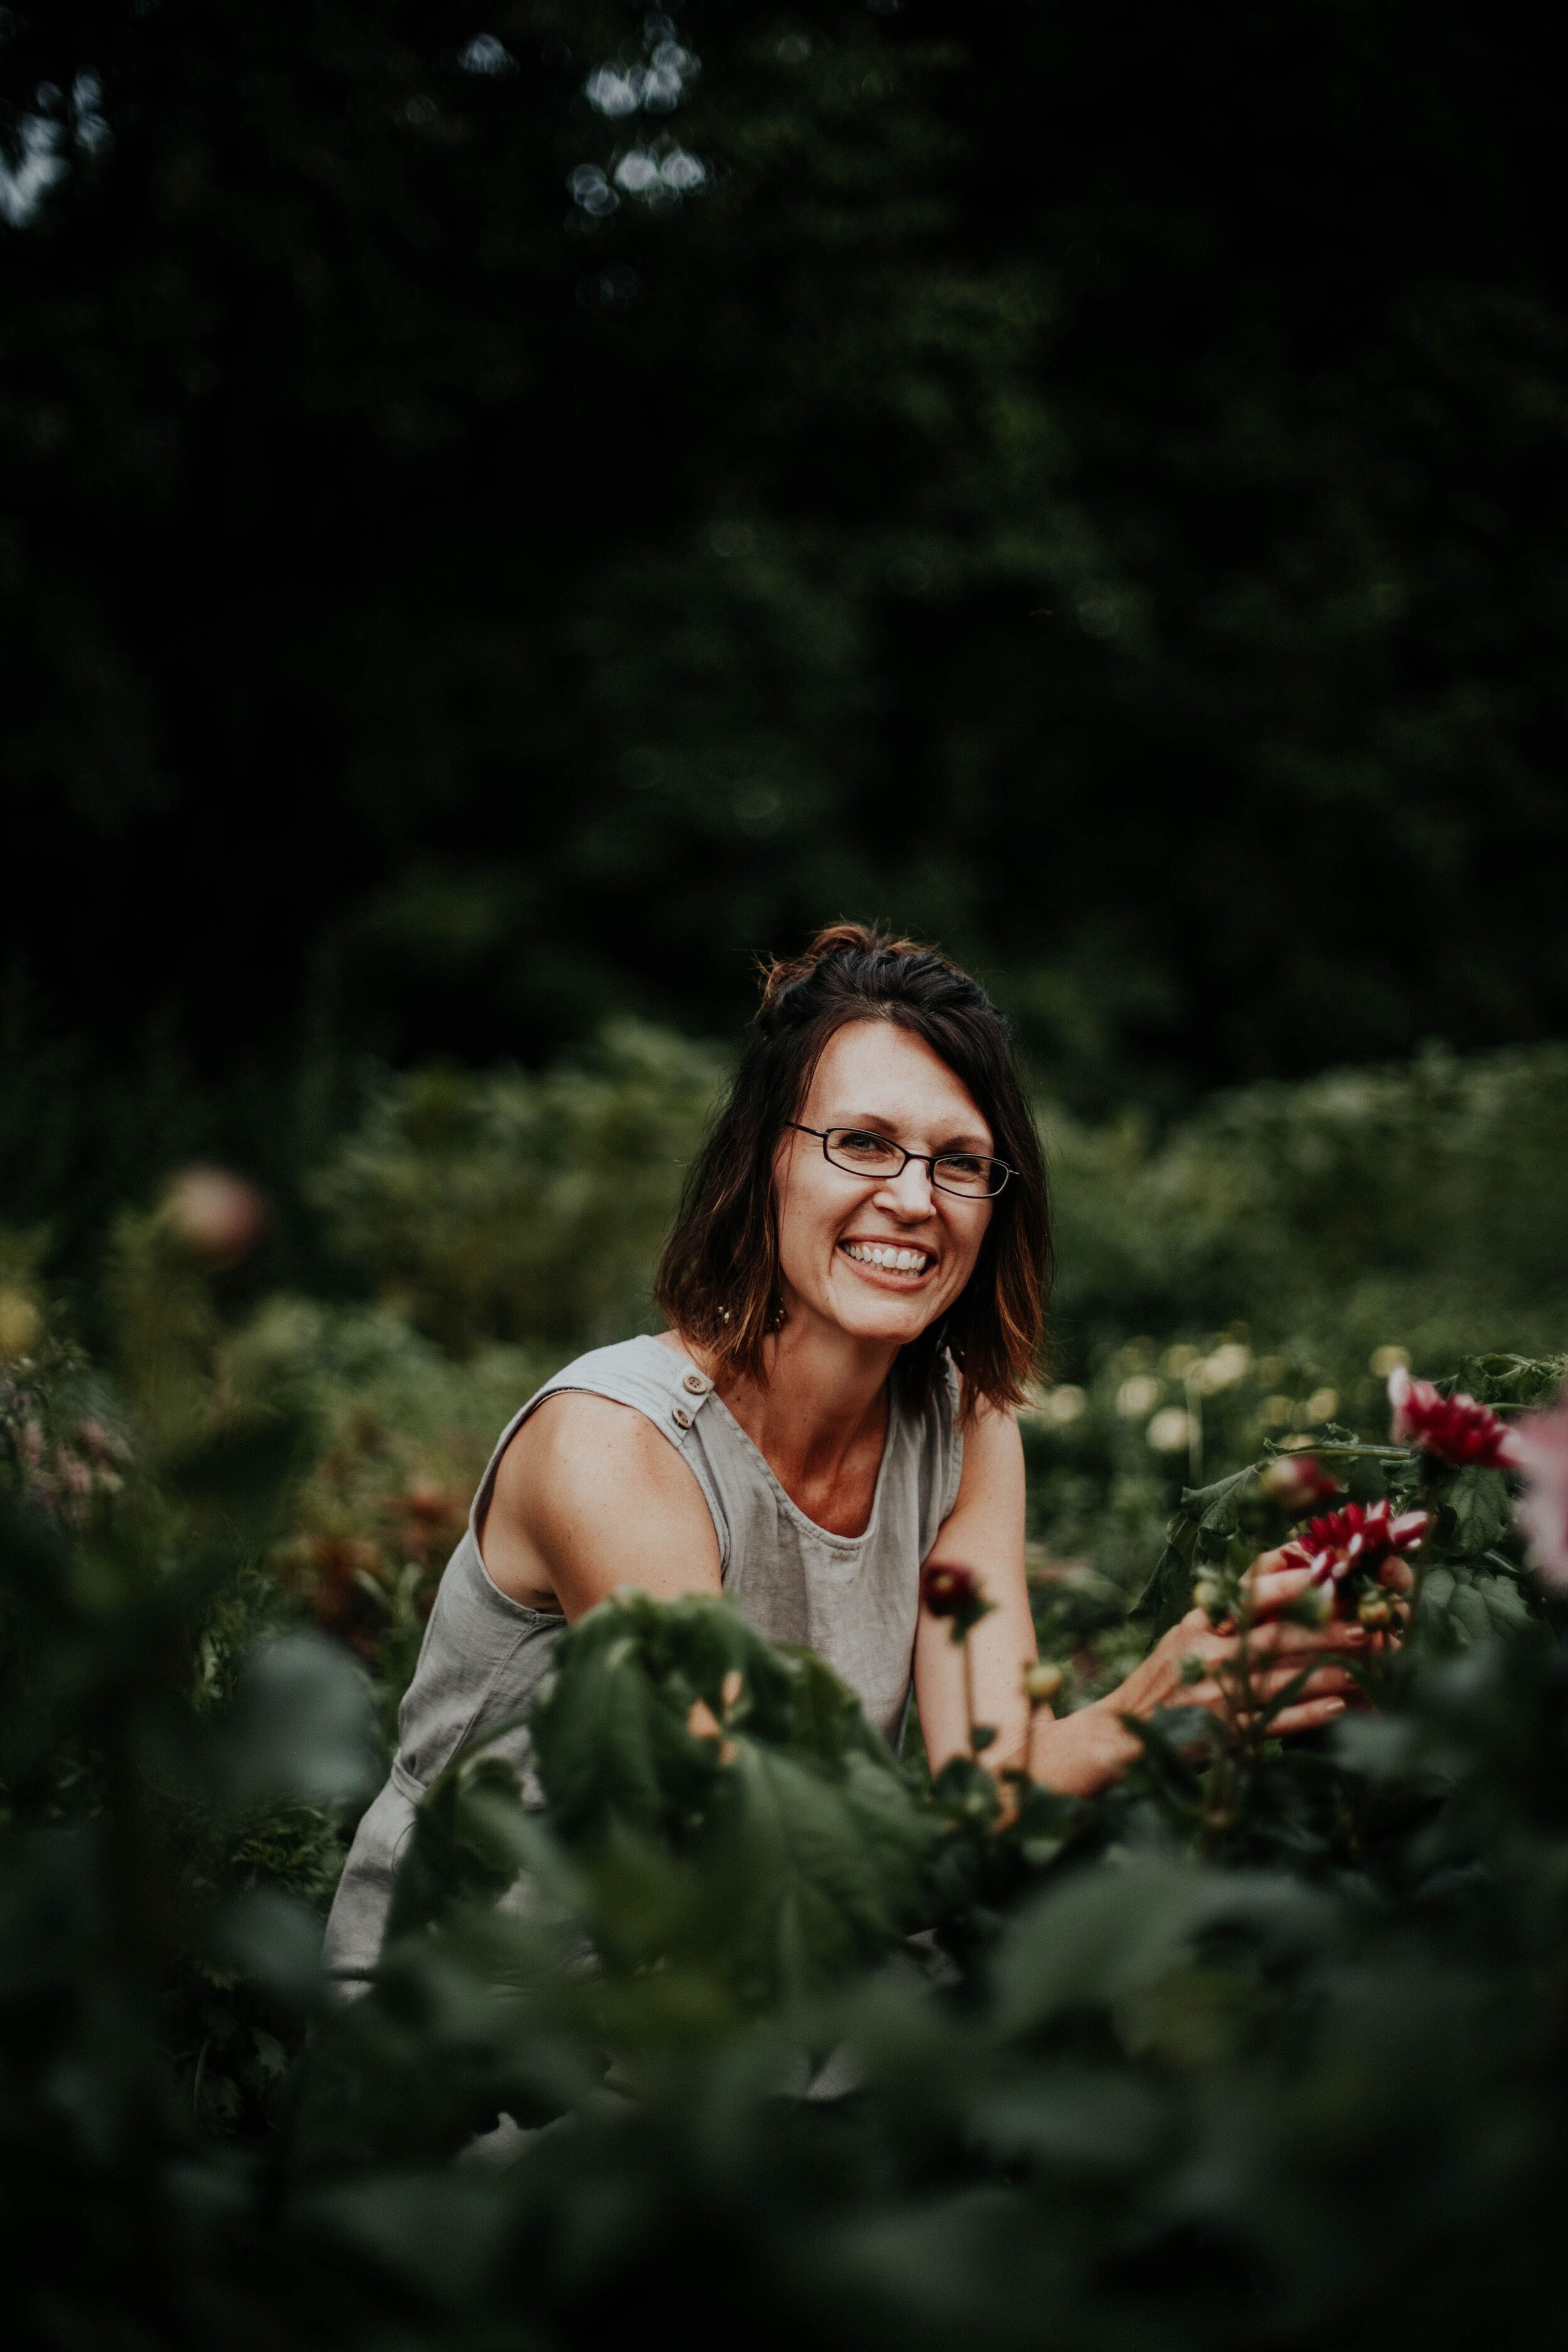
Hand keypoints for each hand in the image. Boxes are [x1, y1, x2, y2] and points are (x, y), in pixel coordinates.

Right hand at [1115, 1593, 1365, 1739]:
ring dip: (1326, 1674)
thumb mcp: (1190, 1629)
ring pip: (1282, 1681)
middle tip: (1362, 1625)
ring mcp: (1216, 1695)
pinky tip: (1338, 1707)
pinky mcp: (1225, 1732)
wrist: (1125, 1730)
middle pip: (1275, 1638)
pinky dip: (1308, 1714)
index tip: (1328, 1573)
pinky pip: (1274, 1721)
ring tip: (1364, 1668)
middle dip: (1322, 1631)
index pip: (1248, 1595)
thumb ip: (1232, 1603)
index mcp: (1200, 1623)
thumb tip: (1282, 1559)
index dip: (1290, 1583)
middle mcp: (1208, 1654)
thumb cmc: (1169, 1674)